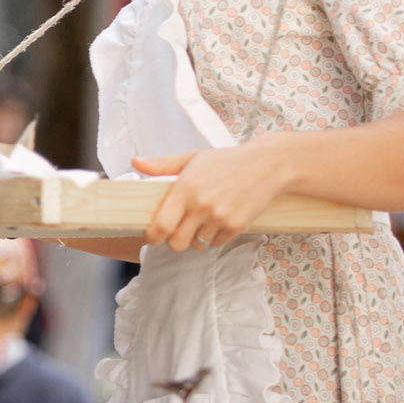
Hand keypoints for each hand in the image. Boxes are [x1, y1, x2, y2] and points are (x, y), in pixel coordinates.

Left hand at [134, 139, 293, 250]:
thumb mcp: (192, 158)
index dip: (153, 236)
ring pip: (198, 244)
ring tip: (204, 219)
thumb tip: (136, 163)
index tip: (153, 236)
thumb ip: (162, 165)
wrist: (267, 165)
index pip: (160, 225)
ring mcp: (219, 217)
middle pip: (176, 243)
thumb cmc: (227, 161)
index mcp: (184, 189)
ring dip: (197, 236)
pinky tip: (220, 218)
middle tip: (179, 229)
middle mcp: (200, 205)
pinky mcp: (236, 226)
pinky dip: (216, 236)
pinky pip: (217, 243)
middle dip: (175, 240)